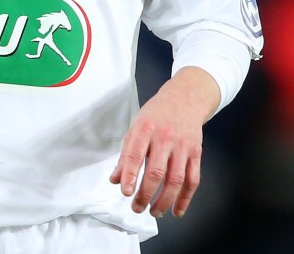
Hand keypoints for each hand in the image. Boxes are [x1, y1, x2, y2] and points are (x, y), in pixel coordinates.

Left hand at [110, 67, 219, 218]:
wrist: (184, 99)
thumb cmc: (156, 114)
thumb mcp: (136, 126)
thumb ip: (126, 154)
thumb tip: (115, 180)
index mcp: (145, 128)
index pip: (135, 154)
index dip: (129, 175)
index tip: (125, 192)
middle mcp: (164, 137)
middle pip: (156, 171)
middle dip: (146, 194)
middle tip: (137, 207)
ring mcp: (182, 146)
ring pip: (175, 180)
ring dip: (164, 201)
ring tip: (154, 212)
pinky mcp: (196, 153)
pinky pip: (192, 180)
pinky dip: (185, 199)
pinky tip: (176, 211)